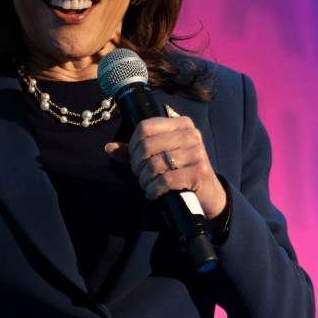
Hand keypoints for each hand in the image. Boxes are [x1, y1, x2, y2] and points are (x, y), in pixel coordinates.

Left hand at [105, 116, 227, 217]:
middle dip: (137, 165)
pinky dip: (154, 189)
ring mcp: (197, 153)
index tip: (134, 159)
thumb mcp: (158, 155)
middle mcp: (191, 134)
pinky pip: (166, 180)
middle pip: (147, 145)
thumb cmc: (179, 170)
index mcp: (180, 124)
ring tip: (147, 185)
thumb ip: (134, 150)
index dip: (132, 145)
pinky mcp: (199, 173)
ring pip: (155, 164)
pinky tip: (154, 193)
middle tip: (140, 175)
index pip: (144, 127)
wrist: (207, 193)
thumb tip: (109, 148)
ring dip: (145, 180)